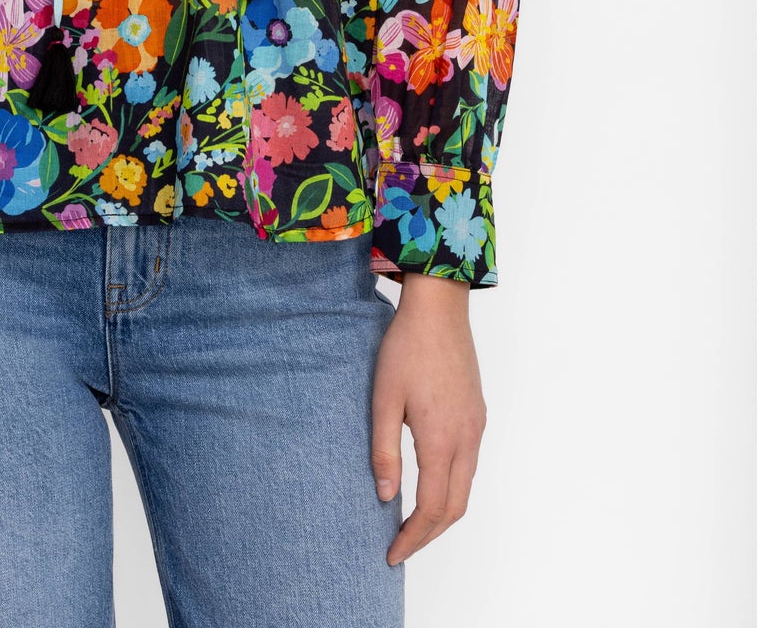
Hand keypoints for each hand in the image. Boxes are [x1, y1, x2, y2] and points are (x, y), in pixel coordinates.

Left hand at [370, 273, 486, 564]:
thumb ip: (384, 451)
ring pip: (466, 487)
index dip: (413, 537)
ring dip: (443, 512)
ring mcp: (476, 426)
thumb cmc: (406, 348)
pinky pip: (469, 464)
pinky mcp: (477, 413)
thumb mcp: (383, 399)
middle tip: (401, 546)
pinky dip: (452, 487)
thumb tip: (386, 496)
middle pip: (456, 507)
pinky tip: (431, 483)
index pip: (432, 508)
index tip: (393, 554)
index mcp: (441, 439)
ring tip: (413, 522)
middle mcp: (466, 438)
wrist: (439, 307)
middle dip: (429, 534)